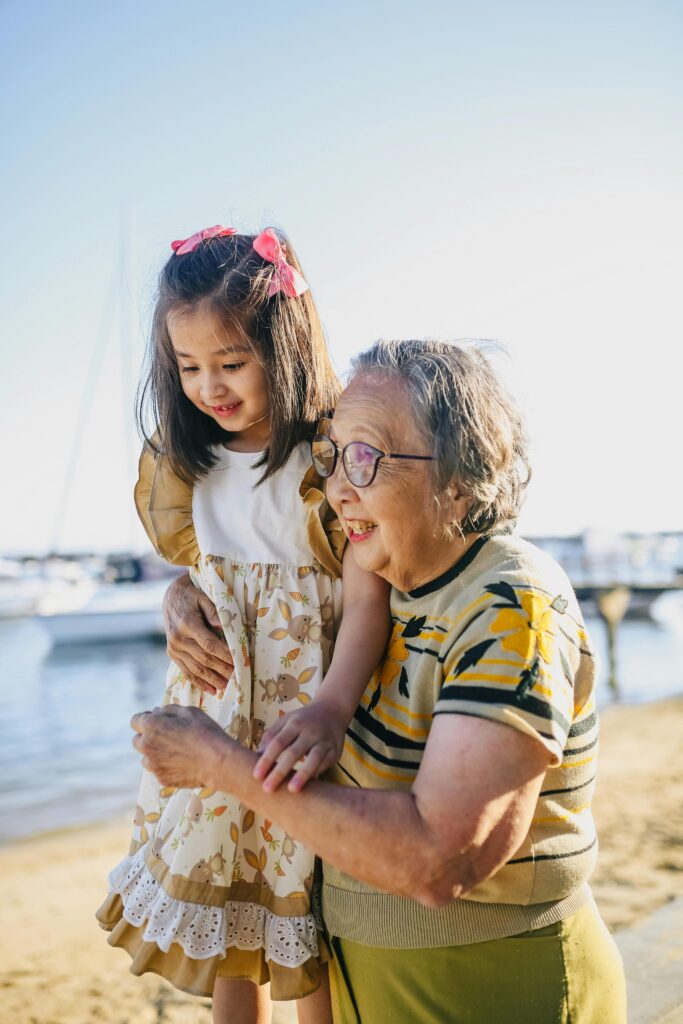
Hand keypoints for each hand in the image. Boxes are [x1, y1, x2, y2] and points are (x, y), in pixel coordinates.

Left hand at [131, 705, 227, 786]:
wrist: (217, 761)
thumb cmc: (204, 732)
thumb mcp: (189, 711)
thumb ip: (168, 710)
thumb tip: (158, 712)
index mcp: (151, 726)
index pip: (135, 720)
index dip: (146, 719)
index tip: (156, 721)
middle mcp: (146, 746)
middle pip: (137, 740)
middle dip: (148, 736)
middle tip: (167, 736)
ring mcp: (153, 765)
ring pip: (146, 757)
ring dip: (155, 753)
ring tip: (175, 751)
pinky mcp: (161, 779)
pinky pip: (158, 770)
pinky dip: (166, 766)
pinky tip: (182, 762)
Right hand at [163, 573, 232, 693]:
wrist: (171, 597)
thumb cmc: (192, 595)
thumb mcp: (203, 597)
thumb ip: (213, 611)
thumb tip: (224, 625)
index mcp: (188, 624)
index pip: (209, 644)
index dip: (224, 655)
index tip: (239, 662)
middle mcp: (178, 638)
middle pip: (204, 658)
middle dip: (222, 669)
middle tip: (237, 677)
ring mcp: (174, 648)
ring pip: (195, 668)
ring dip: (212, 679)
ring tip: (226, 687)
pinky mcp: (172, 653)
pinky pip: (186, 671)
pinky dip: (198, 681)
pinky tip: (210, 689)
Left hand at [253, 699, 346, 792]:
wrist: (332, 710)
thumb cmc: (303, 720)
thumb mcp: (286, 721)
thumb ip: (271, 736)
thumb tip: (255, 756)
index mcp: (294, 724)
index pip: (278, 743)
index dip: (267, 759)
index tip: (256, 776)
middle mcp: (310, 731)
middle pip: (293, 752)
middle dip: (280, 771)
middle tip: (267, 789)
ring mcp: (324, 741)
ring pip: (314, 758)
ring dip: (303, 774)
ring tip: (292, 790)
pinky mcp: (335, 751)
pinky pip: (326, 764)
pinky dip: (317, 774)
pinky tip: (309, 787)